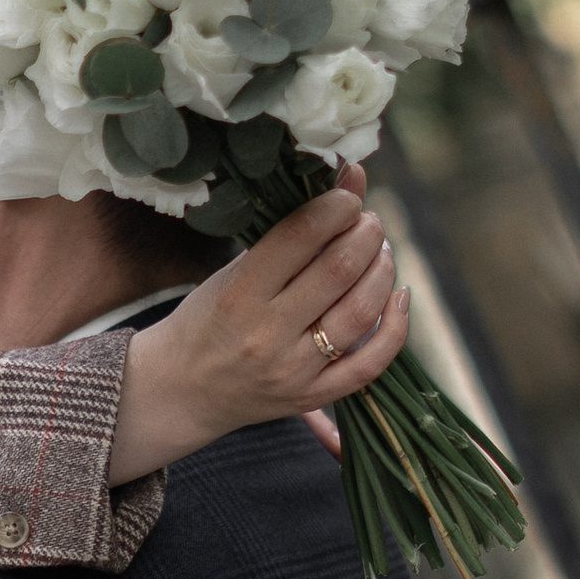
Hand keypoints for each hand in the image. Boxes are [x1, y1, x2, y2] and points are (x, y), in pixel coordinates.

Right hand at [106, 174, 407, 484]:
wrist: (181, 390)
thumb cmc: (206, 319)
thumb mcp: (230, 273)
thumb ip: (285, 237)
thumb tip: (349, 182)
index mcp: (238, 293)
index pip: (300, 236)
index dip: (336, 206)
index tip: (349, 193)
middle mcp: (266, 334)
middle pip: (339, 270)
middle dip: (366, 233)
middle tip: (368, 222)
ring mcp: (292, 370)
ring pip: (361, 313)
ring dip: (382, 270)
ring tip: (380, 252)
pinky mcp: (312, 396)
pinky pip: (371, 364)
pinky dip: (395, 326)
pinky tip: (398, 297)